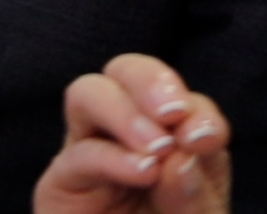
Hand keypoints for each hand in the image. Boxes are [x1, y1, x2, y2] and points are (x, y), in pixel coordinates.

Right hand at [33, 54, 230, 213]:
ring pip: (87, 92)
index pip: (181, 99)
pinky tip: (140, 173)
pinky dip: (111, 157)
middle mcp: (128, 137)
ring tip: (156, 148)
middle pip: (125, 72)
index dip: (195, 108)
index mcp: (174, 143)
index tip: (204, 138)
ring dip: (123, 109)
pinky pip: (78, 153)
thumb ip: (194, 194)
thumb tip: (178, 154)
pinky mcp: (62, 182)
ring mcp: (90, 154)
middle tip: (172, 114)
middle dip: (150, 81)